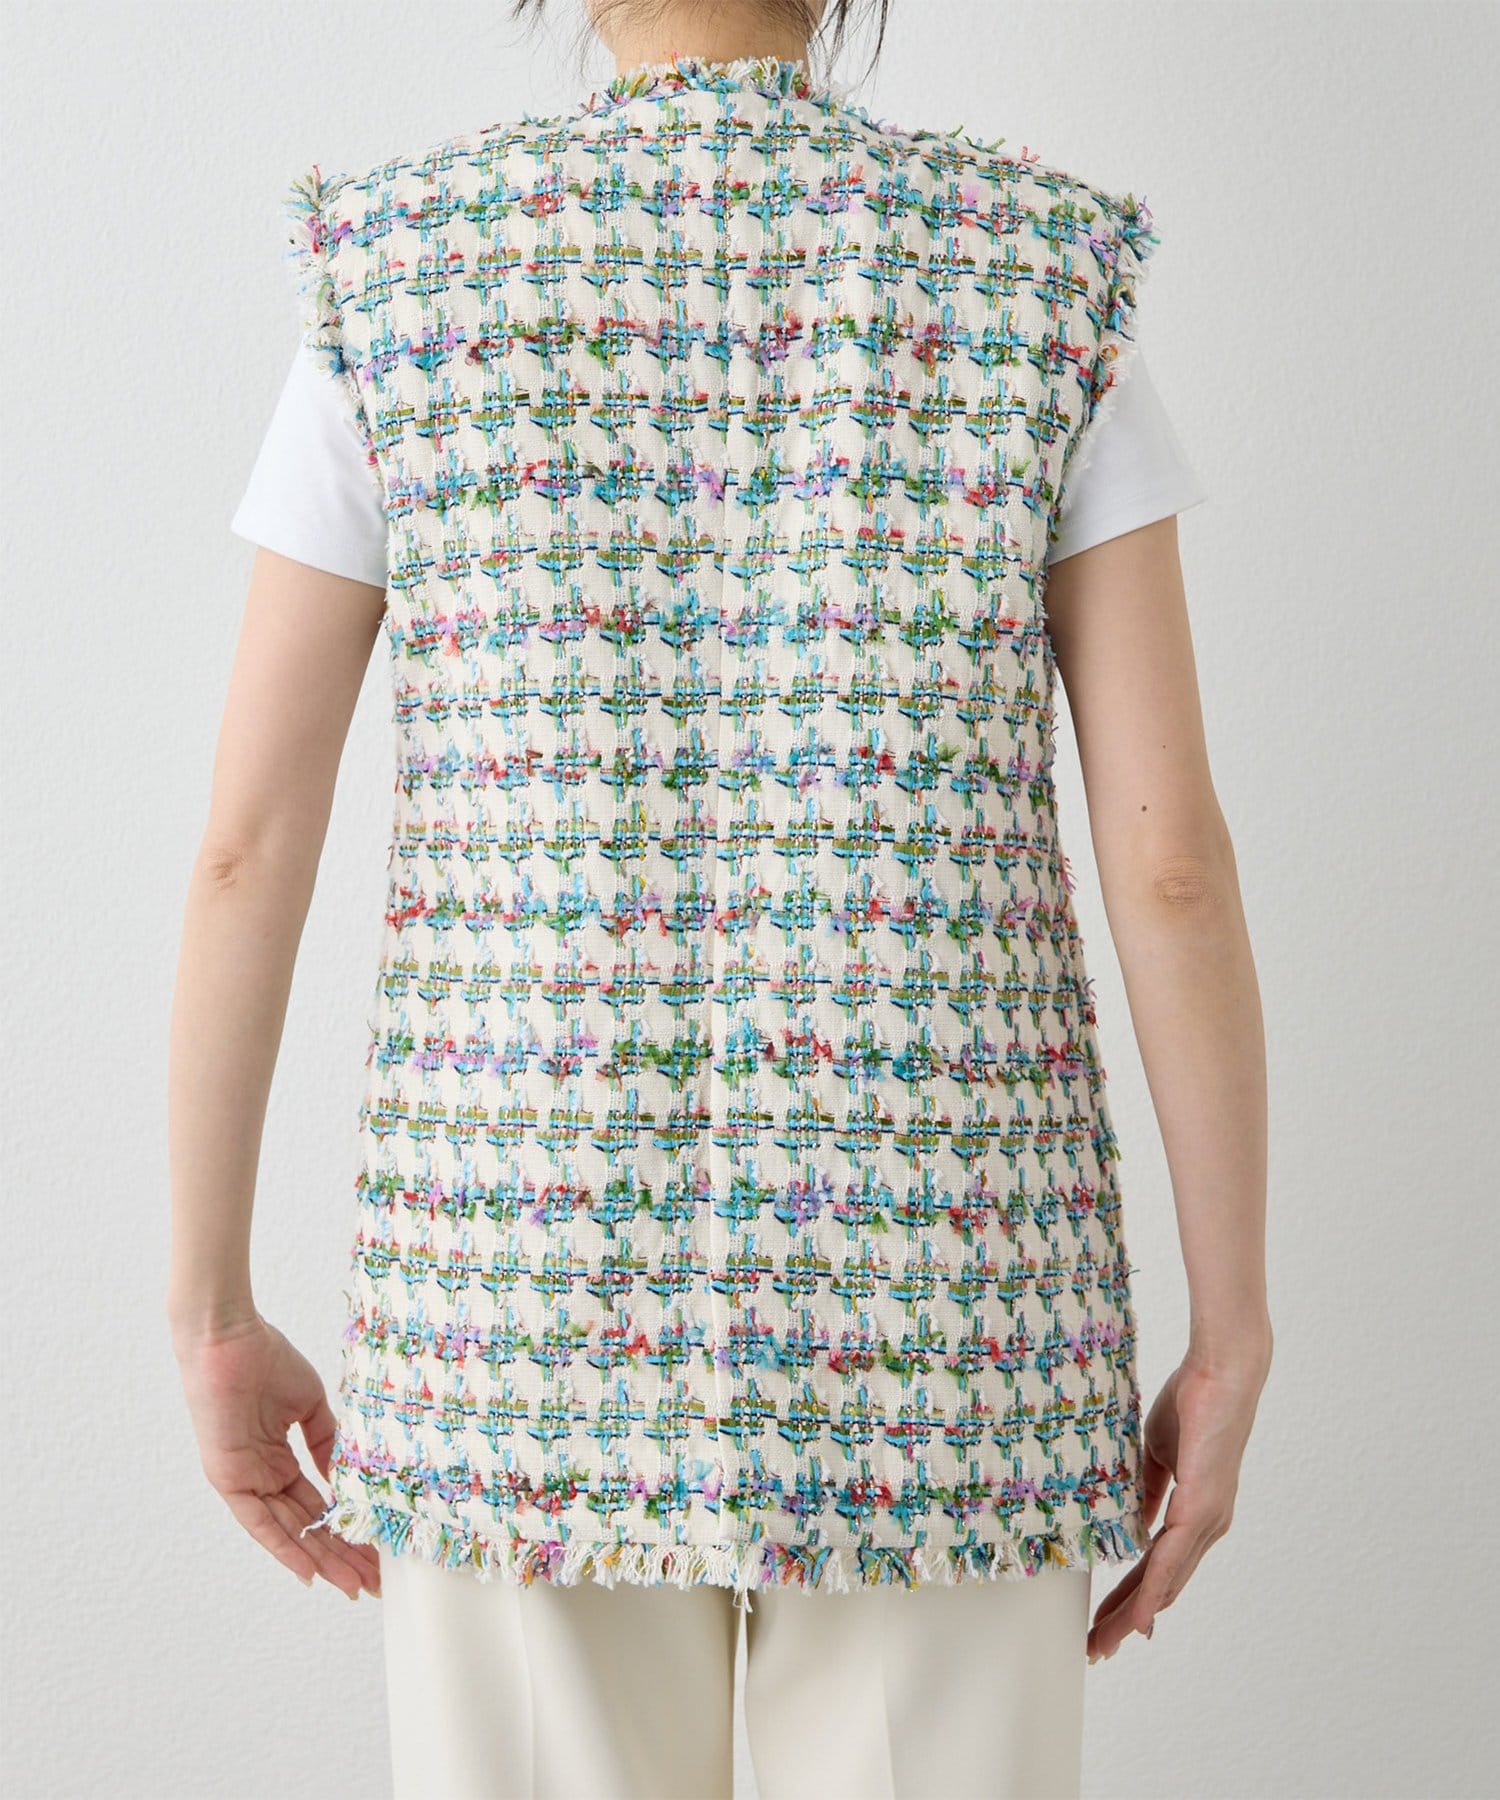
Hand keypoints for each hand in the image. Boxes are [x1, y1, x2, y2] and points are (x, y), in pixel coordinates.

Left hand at [171, 1311, 380, 1599]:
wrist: (229, 1337)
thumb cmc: (265, 1359)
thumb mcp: (308, 1404)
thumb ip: (325, 1442)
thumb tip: (346, 1478)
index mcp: (276, 1459)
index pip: (316, 1503)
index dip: (344, 1529)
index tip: (375, 1550)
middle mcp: (261, 1476)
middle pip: (305, 1526)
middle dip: (339, 1555)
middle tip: (373, 1581)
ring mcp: (245, 1480)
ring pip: (288, 1531)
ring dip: (320, 1559)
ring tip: (353, 1584)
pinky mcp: (229, 1478)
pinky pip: (258, 1522)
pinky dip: (283, 1547)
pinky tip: (308, 1571)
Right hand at [1088, 1338, 1270, 1662]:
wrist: (1220, 1371)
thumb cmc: (1192, 1401)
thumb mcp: (1157, 1453)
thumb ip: (1146, 1491)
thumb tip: (1130, 1525)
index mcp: (1196, 1512)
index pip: (1158, 1565)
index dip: (1132, 1596)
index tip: (1107, 1620)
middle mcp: (1206, 1526)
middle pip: (1162, 1587)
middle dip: (1125, 1619)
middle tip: (1096, 1647)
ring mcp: (1207, 1521)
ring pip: (1165, 1583)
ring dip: (1132, 1616)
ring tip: (1103, 1642)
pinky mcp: (1203, 1509)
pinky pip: (1170, 1560)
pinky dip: (1152, 1592)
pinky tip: (1139, 1619)